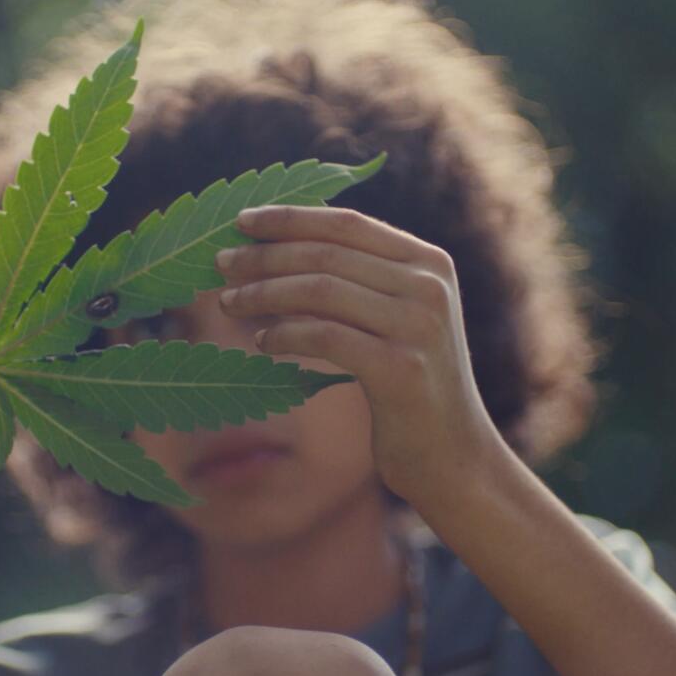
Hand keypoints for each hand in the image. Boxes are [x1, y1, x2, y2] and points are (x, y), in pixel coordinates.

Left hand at [215, 205, 502, 510]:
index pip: (347, 223)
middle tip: (221, 264)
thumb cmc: (410, 385)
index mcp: (429, 262)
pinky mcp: (401, 369)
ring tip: (228, 303)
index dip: (290, 219)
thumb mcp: (399, 319)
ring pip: (320, 290)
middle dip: (265, 256)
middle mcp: (428, 286)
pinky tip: (261, 342)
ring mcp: (418, 326)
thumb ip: (363, 279)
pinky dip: (285, 334)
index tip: (242, 222)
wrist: (453, 456)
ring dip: (264, 293)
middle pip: (327, 254)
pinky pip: (324, 336)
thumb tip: (282, 244)